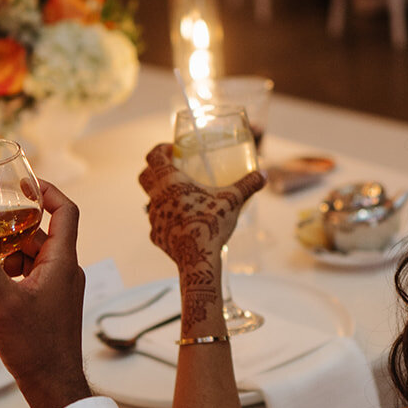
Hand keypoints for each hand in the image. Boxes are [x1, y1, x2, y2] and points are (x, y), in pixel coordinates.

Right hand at [0, 180, 89, 407]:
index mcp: (62, 263)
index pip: (66, 212)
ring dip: (9, 253)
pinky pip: (32, 276)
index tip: (25, 183)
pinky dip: (12, 273)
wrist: (53, 386)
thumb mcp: (2, 302)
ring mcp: (60, 289)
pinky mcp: (51, 304)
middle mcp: (66, 271)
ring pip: (34, 256)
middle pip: (43, 234)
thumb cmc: (36, 347)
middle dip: (13, 228)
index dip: (48, 192)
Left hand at [138, 143, 263, 325]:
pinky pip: (157, 223)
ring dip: (161, 196)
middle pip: (144, 177)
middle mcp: (156, 197)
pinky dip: (166, 219)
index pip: (153, 156)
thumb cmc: (211, 223)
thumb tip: (263, 174)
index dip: (160, 149)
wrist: (197, 258)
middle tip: (171, 170)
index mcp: (170, 182)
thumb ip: (248, 184)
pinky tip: (181, 223)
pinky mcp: (155, 235)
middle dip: (154, 170)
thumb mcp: (232, 201)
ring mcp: (153, 217)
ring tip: (181, 199)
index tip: (171, 150)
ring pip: (150, 200)